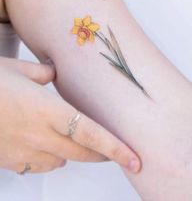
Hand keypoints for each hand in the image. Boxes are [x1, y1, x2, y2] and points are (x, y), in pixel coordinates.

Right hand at [0, 57, 140, 172]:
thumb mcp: (18, 69)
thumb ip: (43, 74)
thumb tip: (53, 74)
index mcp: (47, 110)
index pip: (91, 134)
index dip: (115, 149)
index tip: (135, 160)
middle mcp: (39, 136)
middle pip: (82, 153)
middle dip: (103, 154)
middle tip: (115, 151)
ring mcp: (24, 152)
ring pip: (61, 160)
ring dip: (72, 151)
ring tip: (70, 137)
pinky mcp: (10, 162)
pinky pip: (39, 166)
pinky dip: (48, 156)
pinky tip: (41, 142)